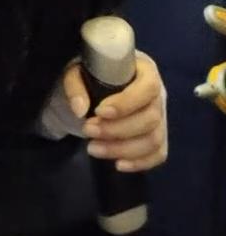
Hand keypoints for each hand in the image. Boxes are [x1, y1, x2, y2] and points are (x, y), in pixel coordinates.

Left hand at [62, 52, 167, 172]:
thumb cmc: (92, 74)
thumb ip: (75, 85)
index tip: (99, 112)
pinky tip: (117, 164)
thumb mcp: (77, 70)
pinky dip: (140, 163)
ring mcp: (161, 119)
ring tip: (92, 148)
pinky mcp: (158, 138)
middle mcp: (158, 96)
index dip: (126, 103)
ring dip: (123, 149)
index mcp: (146, 71)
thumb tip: (80, 110)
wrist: (97, 85)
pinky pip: (158, 154)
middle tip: (87, 130)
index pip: (148, 88)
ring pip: (154, 139)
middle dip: (117, 130)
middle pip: (150, 119)